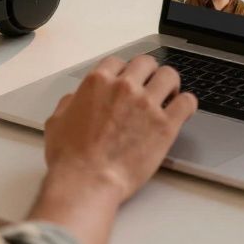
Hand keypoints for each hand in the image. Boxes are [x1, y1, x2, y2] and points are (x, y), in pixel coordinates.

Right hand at [41, 55, 196, 202]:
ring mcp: (147, 104)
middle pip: (146, 63)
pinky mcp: (166, 125)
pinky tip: (183, 110)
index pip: (118, 62)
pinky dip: (187, 104)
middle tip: (149, 87)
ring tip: (169, 96)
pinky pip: (188, 102)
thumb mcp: (56, 122)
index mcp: (99, 82)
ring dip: (170, 84)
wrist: (87, 181)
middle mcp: (125, 87)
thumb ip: (69, 103)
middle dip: (148, 73)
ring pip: (170, 75)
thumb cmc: (70, 158)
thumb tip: (74, 100)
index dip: (123, 72)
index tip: (127, 81)